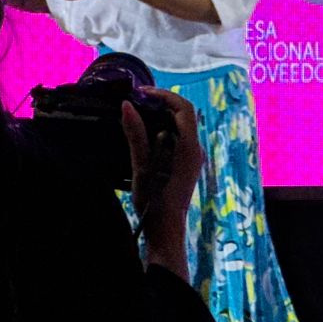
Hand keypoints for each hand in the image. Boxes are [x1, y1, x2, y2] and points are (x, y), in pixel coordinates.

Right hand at [122, 88, 203, 279]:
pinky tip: (144, 134)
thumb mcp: (141, 167)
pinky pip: (178, 138)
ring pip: (181, 126)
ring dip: (161, 116)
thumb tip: (127, 106)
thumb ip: (135, 135)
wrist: (166, 229)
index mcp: (189, 147)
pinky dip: (163, 130)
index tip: (141, 92)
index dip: (164, 95)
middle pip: (184, 115)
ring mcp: (193, 157)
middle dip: (161, 103)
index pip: (184, 108)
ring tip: (136, 114)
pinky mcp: (187, 164)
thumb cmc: (154, 200)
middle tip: (136, 102)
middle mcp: (195, 148)